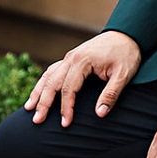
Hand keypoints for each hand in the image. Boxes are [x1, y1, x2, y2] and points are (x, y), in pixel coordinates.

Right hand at [25, 30, 141, 126]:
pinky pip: (52, 71)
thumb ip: (111, 94)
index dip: (65, 107)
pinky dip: (43, 82)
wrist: (127, 34)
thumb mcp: (123, 75)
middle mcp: (71, 58)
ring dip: (38, 92)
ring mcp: (70, 57)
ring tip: (29, 109)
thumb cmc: (126, 55)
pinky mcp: (71, 58)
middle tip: (37, 121)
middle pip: (52, 83)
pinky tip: (38, 92)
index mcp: (82, 61)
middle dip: (43, 103)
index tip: (65, 123)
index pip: (68, 88)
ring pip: (48, 76)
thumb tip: (100, 114)